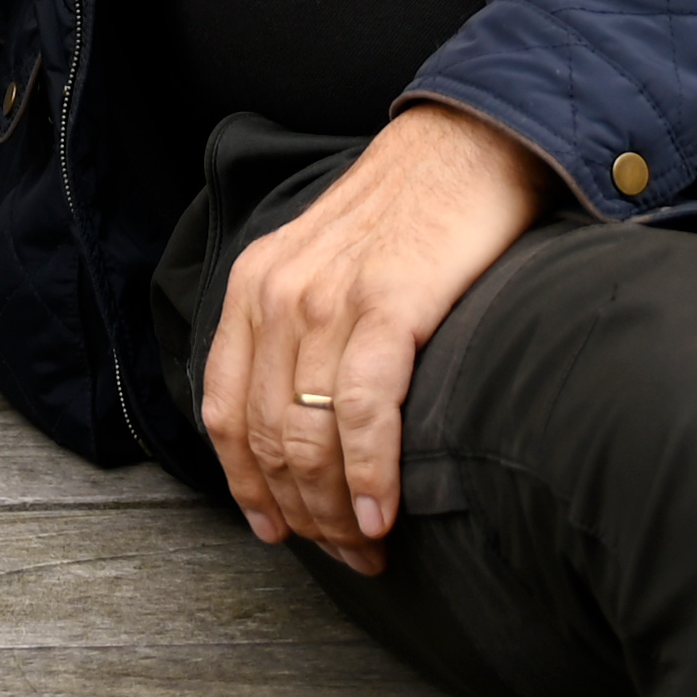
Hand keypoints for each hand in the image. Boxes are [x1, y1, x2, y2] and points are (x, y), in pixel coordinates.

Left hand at [201, 103, 548, 573]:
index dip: (247, 486)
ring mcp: (328, 297)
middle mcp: (277, 293)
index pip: (224, 413)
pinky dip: (370, 473)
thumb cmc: (413, 214)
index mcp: (255, 286)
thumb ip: (305, 334)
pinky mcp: (387, 303)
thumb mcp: (328, 264)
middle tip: (344, 555)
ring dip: (334, 511)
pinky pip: (362, 411)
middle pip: (265, 439)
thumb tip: (309, 430)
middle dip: (302, 513)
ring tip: (368, 550)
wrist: (473, 141)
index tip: (279, 531)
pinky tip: (383, 513)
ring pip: (307, 436)